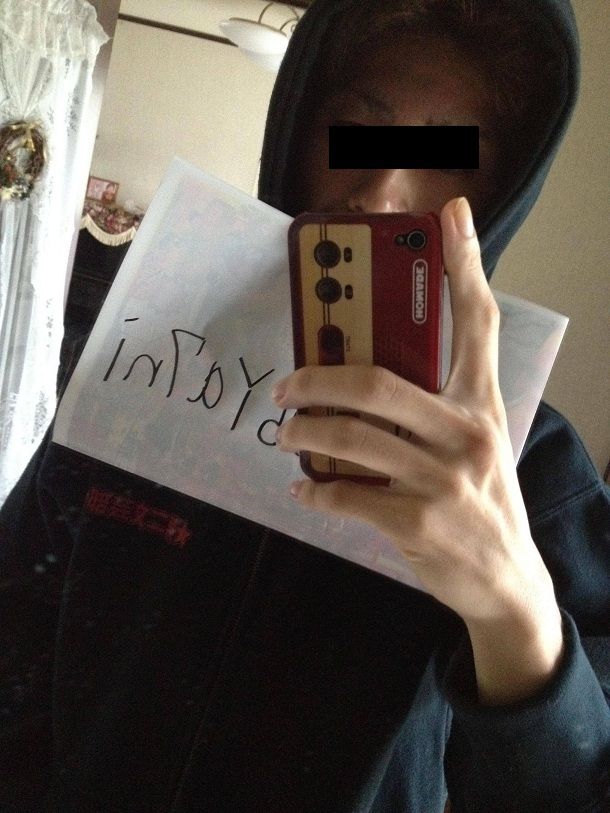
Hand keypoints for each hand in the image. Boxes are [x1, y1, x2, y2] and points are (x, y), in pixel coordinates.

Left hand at [273, 197, 563, 702]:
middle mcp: (465, 433)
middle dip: (316, 378)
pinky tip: (304, 489)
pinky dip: (314, 490)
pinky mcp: (415, 520)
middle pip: (377, 380)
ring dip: (303, 432)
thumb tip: (359, 381)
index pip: (477, 321)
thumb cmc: (481, 501)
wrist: (506, 580)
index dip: (464, 263)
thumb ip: (430, 408)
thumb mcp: (471, 445)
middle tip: (286, 386)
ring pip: (350, 435)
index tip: (448, 214)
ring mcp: (440, 478)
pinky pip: (344, 492)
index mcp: (479, 404)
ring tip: (284, 433)